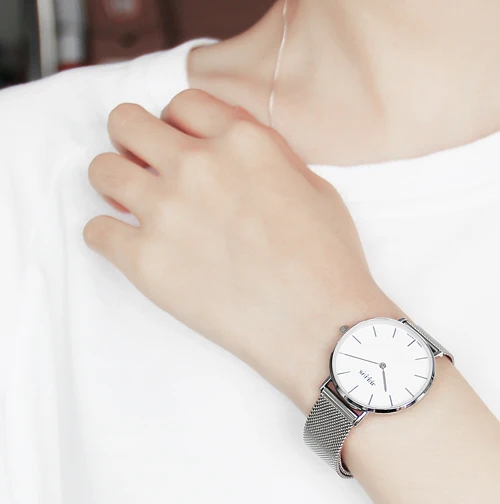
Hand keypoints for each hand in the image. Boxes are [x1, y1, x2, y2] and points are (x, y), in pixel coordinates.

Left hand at [84, 88, 402, 412]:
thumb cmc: (330, 266)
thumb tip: (236, 155)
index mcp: (243, 141)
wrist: (322, 329)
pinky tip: (133, 248)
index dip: (178, 124)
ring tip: (135, 210)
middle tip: (147, 170)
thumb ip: (269, 159)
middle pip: (126, 123)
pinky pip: (96, 231)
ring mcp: (166, 213)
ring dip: (115, 186)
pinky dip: (109, 237)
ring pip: (102, 171)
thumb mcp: (317, 190)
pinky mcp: (146, 261)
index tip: (180, 147)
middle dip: (133, 142)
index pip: (182, 104)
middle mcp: (197, 166)